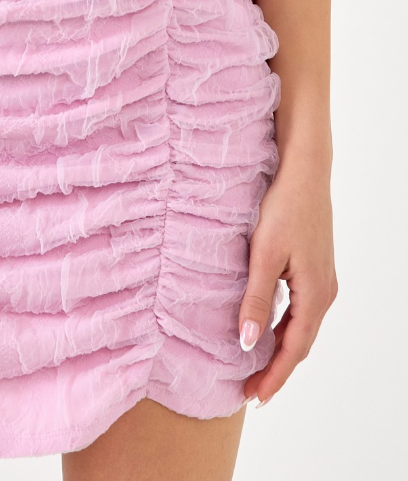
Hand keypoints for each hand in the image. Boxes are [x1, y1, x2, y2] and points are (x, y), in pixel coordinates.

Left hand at [239, 152, 337, 405]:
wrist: (305, 173)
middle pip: (300, 343)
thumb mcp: (264, 255)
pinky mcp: (315, 269)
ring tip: (255, 367)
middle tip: (250, 390)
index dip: (274, 377)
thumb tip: (248, 343)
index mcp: (315, 295)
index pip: (293, 350)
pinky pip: (301, 310)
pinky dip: (285, 327)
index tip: (255, 398)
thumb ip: (256, 300)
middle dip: (276, 369)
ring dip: (280, 349)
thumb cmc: (283, 208)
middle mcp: (324, 293)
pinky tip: (268, 328)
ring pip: (301, 327)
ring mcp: (323, 281)